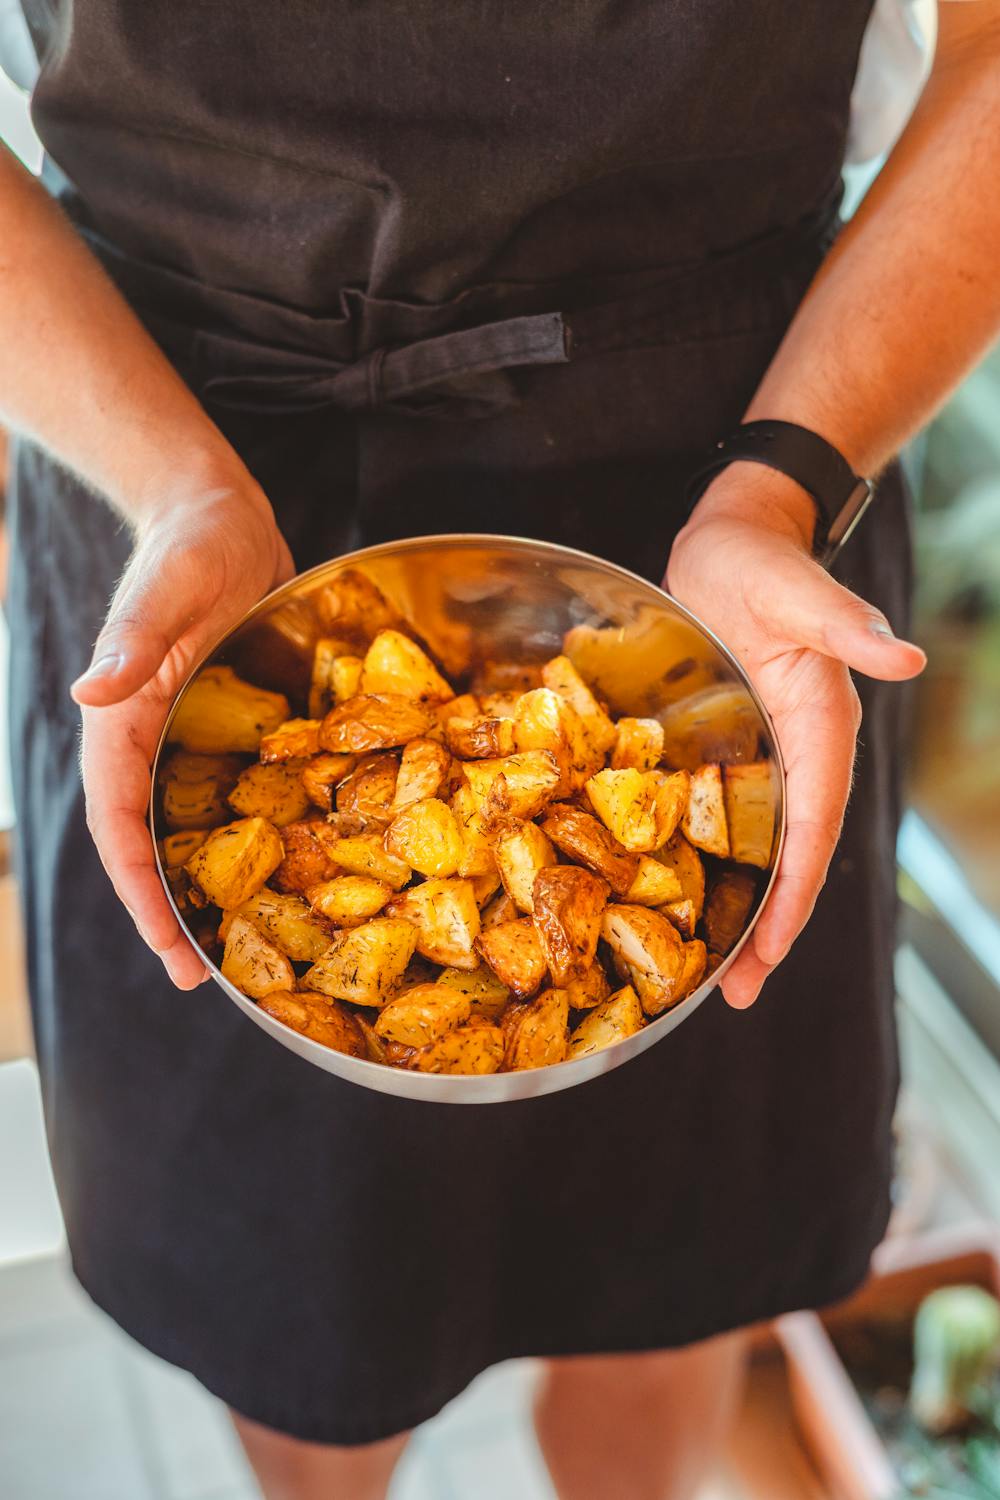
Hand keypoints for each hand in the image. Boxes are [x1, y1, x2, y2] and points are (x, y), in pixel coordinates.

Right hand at [71, 465, 294, 988]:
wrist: (219, 516)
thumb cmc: (190, 542)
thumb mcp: (169, 585)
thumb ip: (133, 637)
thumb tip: (91, 694)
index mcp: (123, 719)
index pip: (117, 822)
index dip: (138, 889)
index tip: (166, 945)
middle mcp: (149, 739)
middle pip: (148, 843)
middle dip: (167, 911)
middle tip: (200, 978)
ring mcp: (187, 736)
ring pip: (186, 827)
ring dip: (203, 886)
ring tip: (237, 948)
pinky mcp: (226, 727)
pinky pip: (229, 794)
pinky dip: (243, 838)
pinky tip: (284, 870)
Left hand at [666, 466, 924, 1008]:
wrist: (734, 538)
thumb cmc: (762, 560)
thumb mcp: (798, 590)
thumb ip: (845, 625)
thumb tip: (905, 656)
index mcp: (822, 729)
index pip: (814, 827)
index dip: (796, 890)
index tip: (772, 947)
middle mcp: (801, 753)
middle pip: (793, 857)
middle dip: (769, 927)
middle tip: (737, 994)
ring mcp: (768, 755)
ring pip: (763, 850)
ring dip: (745, 912)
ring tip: (717, 977)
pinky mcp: (733, 748)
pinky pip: (730, 821)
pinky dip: (718, 867)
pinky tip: (689, 901)